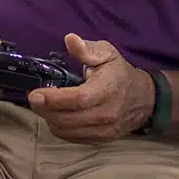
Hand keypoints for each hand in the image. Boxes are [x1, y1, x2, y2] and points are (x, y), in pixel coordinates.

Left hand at [26, 33, 154, 144]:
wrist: (143, 99)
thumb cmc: (120, 73)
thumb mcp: (107, 54)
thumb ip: (87, 49)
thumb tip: (70, 39)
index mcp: (107, 90)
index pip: (78, 99)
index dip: (54, 99)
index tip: (35, 94)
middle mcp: (106, 114)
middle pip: (67, 118)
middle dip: (45, 109)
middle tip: (34, 98)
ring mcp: (104, 130)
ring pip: (66, 130)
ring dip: (50, 119)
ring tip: (46, 105)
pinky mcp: (100, 140)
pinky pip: (71, 138)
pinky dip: (59, 127)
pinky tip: (58, 115)